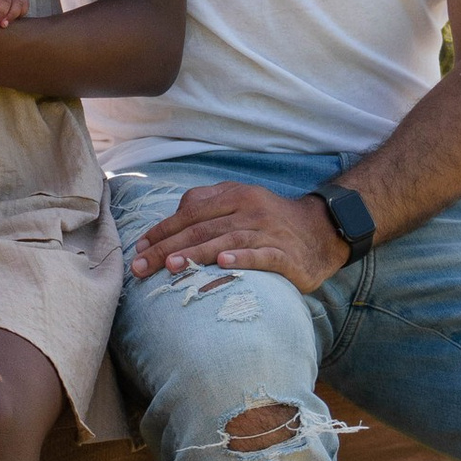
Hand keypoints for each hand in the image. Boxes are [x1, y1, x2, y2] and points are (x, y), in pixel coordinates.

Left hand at [126, 177, 349, 291]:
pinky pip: (262, 255)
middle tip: (142, 265)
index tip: (138, 247)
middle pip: (202, 228)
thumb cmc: (271, 219)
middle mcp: (249, 210)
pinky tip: (224, 264)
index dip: (163, 229)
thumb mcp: (241, 201)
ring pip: (227, 240)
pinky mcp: (286, 254)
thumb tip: (174, 215)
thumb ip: (209, 202)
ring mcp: (268, 231)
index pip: (191, 211)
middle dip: (168, 247)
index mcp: (235, 195)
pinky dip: (242, 259)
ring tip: (172, 264)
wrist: (322, 230)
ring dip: (197, 252)